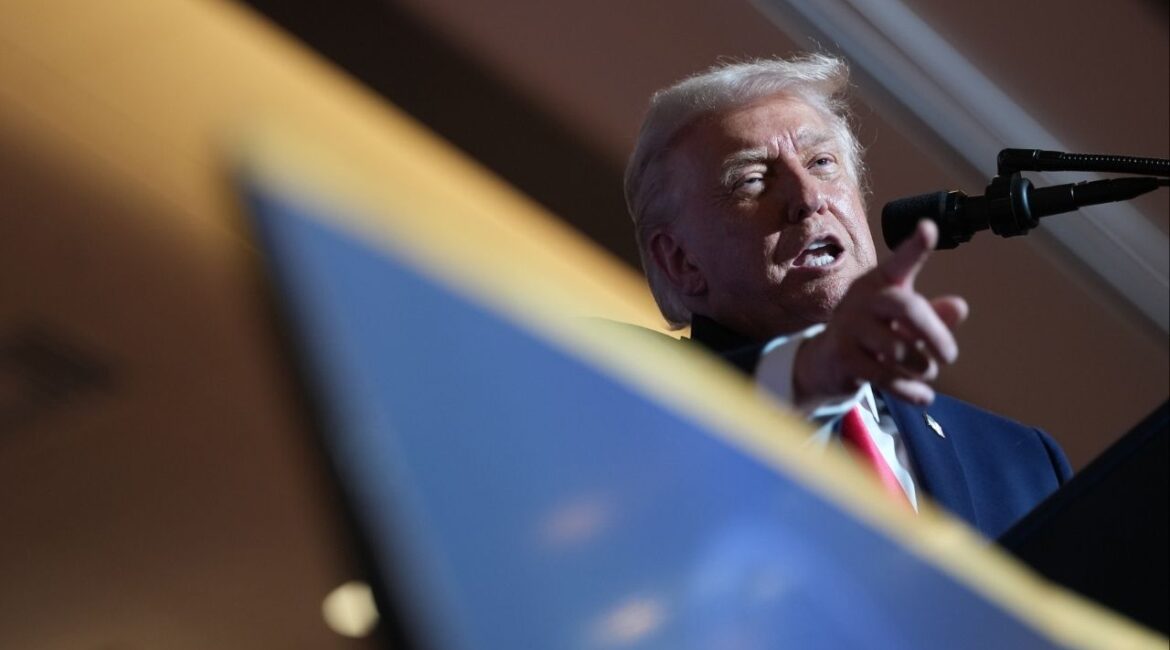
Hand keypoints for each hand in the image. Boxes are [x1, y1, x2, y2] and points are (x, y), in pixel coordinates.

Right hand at [793, 220, 967, 405]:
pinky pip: (885, 376)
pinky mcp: (843, 356)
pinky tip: (923, 396)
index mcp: (880, 282)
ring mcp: (849, 327)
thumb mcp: (906, 324)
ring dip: (922, 367)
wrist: (827, 362)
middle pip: (907, 307)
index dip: (915, 246)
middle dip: (935, 334)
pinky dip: (910, 389)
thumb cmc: (875, 334)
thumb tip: (959, 307)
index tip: (928, 227)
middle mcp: (862, 298)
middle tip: (950, 356)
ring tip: (926, 372)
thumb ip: (935, 316)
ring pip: (899, 348)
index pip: (899, 261)